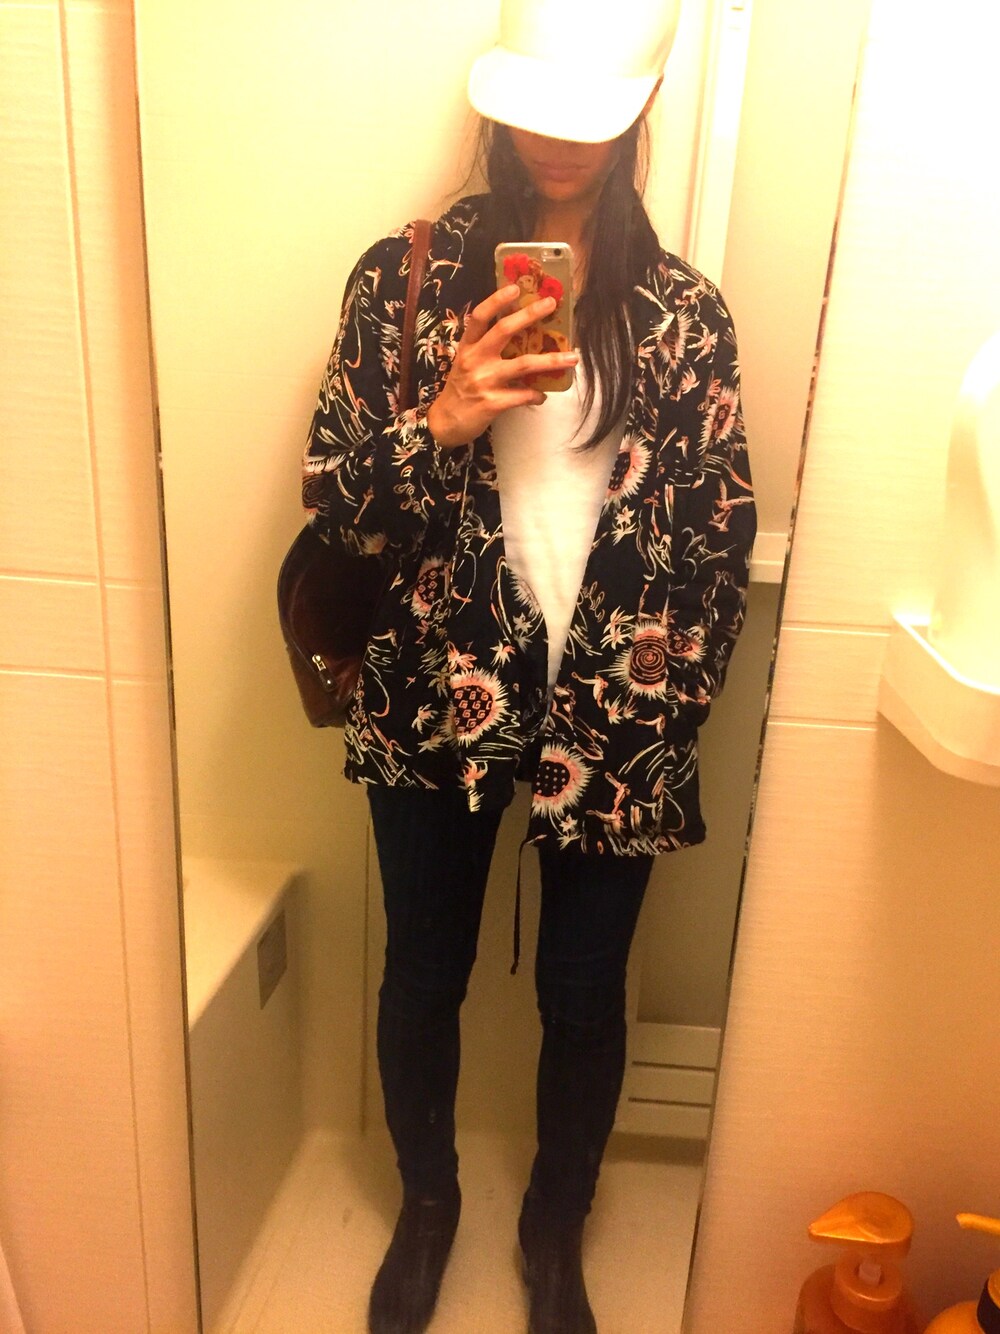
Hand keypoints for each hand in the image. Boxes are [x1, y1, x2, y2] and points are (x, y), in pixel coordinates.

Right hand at [426, 285, 578, 448]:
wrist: (445, 423)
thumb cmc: (460, 390)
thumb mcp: (466, 363)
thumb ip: (485, 348)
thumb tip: (519, 334)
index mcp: (468, 347)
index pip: (479, 317)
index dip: (496, 300)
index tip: (515, 288)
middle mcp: (475, 360)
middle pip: (504, 330)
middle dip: (529, 315)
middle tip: (551, 304)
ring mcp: (484, 381)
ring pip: (523, 365)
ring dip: (551, 361)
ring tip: (572, 357)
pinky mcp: (492, 403)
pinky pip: (523, 396)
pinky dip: (537, 395)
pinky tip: (543, 396)